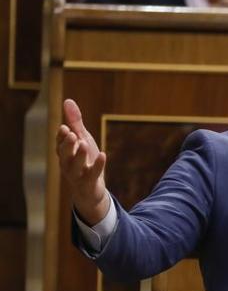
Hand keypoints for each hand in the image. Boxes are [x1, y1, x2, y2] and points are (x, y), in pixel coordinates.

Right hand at [56, 99, 110, 225]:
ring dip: (79, 155)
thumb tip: (67, 100)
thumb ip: (75, 122)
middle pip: (64, 154)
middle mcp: (67, 164)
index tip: (64, 127)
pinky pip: (92, 174)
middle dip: (67, 144)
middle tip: (71, 133)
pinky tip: (103, 155)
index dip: (61, 137)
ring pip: (75, 166)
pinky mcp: (89, 183)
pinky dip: (98, 165)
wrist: (90, 189)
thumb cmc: (85, 160)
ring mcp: (77, 175)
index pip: (60, 143)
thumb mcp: (82, 138)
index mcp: (65, 153)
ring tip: (84, 143)